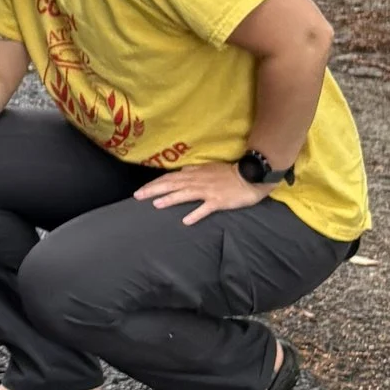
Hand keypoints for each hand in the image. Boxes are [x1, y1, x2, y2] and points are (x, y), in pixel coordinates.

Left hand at [132, 162, 269, 226]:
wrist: (252, 174)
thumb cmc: (230, 173)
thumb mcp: (209, 168)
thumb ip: (194, 171)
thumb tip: (181, 172)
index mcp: (195, 174)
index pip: (171, 177)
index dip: (155, 183)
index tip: (141, 189)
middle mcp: (198, 181)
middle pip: (172, 184)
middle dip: (154, 189)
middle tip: (138, 196)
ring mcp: (208, 191)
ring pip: (185, 194)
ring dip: (170, 199)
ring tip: (156, 204)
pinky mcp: (219, 201)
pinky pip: (206, 208)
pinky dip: (196, 214)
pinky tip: (186, 221)